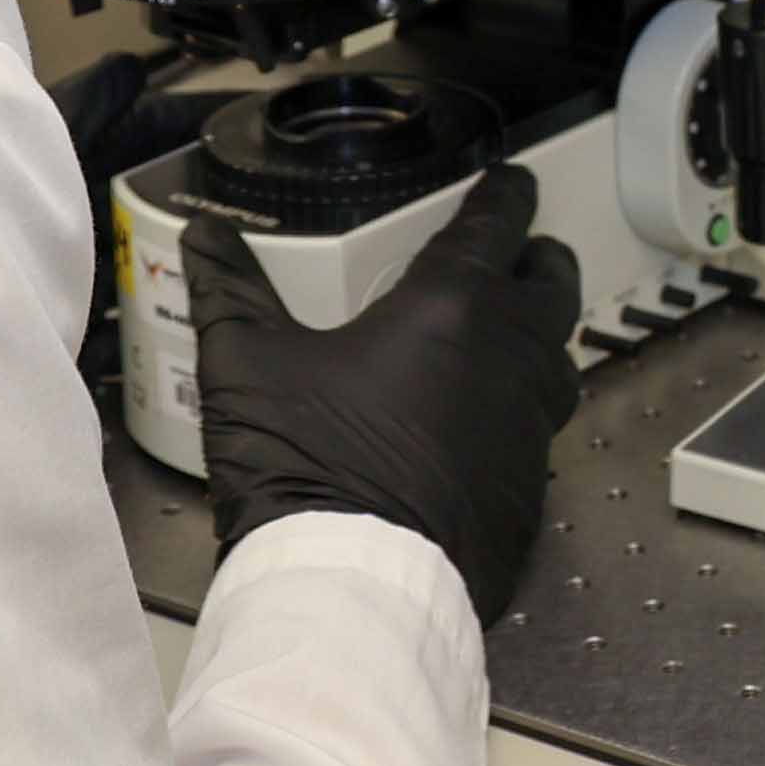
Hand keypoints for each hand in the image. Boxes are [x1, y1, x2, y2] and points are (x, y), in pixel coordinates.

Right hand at [184, 162, 587, 617]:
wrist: (352, 583)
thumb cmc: (309, 470)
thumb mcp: (249, 364)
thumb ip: (232, 289)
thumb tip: (207, 240)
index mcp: (450, 306)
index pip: (500, 222)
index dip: (507, 193)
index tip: (510, 182)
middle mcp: (508, 358)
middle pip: (554, 285)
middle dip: (540, 260)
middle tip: (520, 253)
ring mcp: (527, 427)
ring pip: (556, 361)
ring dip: (536, 340)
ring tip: (503, 338)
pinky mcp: (528, 490)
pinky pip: (536, 436)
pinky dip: (515, 418)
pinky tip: (478, 430)